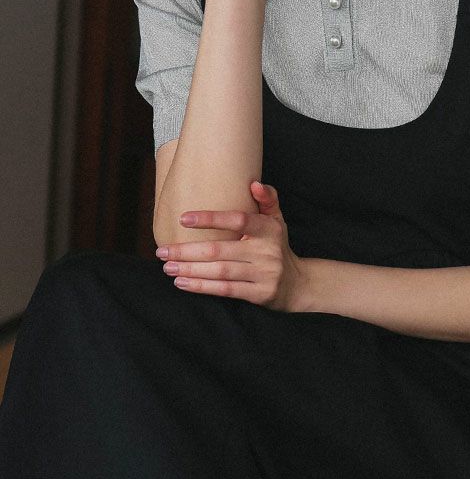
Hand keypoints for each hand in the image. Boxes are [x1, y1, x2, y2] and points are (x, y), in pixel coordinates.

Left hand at [155, 181, 309, 312]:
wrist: (297, 284)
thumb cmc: (277, 246)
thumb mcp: (277, 220)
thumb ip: (267, 199)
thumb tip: (254, 183)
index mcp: (269, 229)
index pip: (238, 220)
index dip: (211, 219)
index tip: (183, 218)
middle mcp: (267, 251)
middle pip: (220, 250)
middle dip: (187, 251)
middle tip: (163, 251)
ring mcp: (264, 274)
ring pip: (220, 271)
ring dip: (190, 270)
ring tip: (168, 267)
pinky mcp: (260, 294)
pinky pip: (226, 289)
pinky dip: (202, 287)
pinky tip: (182, 283)